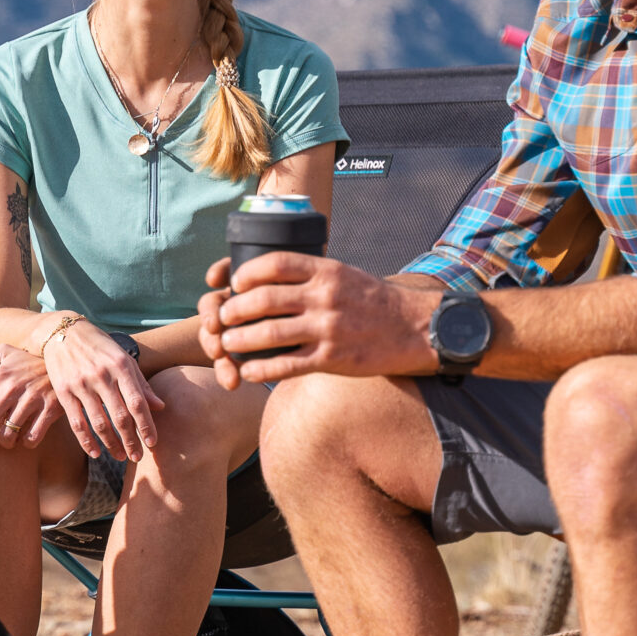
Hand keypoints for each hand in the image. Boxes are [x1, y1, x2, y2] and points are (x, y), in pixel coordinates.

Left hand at [0, 345, 64, 450]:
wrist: (66, 356)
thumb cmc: (28, 359)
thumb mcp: (3, 352)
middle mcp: (12, 388)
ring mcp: (32, 399)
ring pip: (8, 434)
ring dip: (5, 443)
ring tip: (7, 440)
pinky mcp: (51, 408)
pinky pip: (32, 437)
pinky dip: (27, 443)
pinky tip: (27, 439)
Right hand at [39, 322, 163, 460]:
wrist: (63, 332)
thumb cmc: (100, 347)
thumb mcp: (123, 359)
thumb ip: (141, 384)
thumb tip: (160, 407)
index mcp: (120, 366)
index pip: (138, 402)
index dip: (146, 425)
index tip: (153, 443)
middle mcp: (101, 375)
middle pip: (120, 416)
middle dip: (131, 441)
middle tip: (138, 457)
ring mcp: (81, 384)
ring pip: (99, 423)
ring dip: (111, 444)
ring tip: (120, 457)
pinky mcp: (63, 391)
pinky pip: (76, 423)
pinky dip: (86, 441)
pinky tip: (95, 453)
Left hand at [197, 253, 440, 387]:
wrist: (414, 328)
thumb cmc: (374, 301)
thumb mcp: (345, 275)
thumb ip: (311, 276)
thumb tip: (269, 278)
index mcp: (326, 271)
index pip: (274, 263)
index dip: (246, 274)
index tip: (234, 283)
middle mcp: (325, 297)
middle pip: (264, 299)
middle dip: (234, 310)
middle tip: (222, 318)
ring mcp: (328, 328)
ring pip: (269, 333)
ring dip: (240, 340)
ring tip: (227, 345)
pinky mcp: (332, 358)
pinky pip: (287, 365)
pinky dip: (261, 369)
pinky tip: (247, 372)